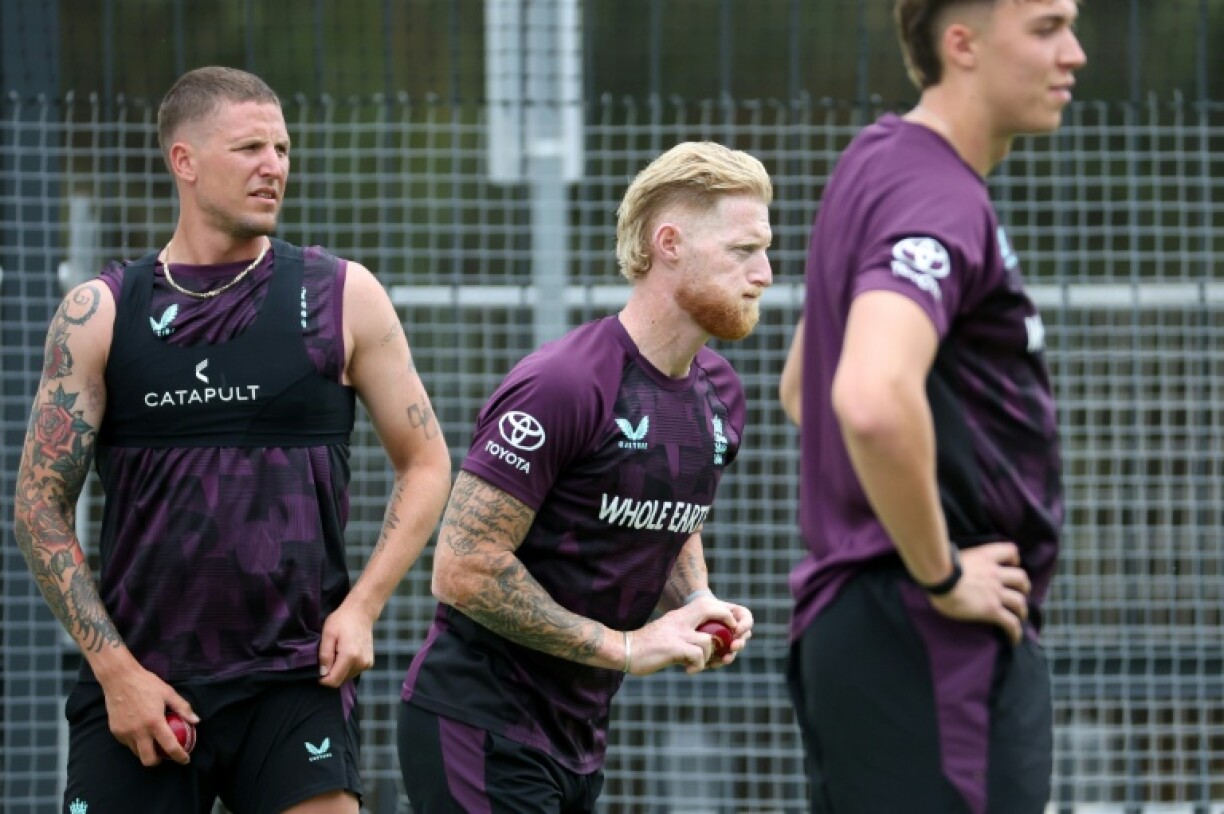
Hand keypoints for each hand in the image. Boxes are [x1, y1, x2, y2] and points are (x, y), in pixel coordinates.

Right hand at [99, 663, 197, 765]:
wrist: (119, 678)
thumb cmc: (146, 683)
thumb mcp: (168, 693)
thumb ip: (183, 708)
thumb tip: (196, 721)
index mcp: (154, 722)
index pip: (170, 746)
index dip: (179, 756)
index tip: (185, 760)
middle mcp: (139, 731)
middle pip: (148, 759)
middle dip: (158, 761)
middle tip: (164, 755)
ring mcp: (125, 733)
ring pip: (136, 753)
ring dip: (146, 752)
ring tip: (153, 743)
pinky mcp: (115, 731)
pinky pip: (127, 744)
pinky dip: (136, 743)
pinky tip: (140, 733)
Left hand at [317, 600, 375, 686]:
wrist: (361, 612)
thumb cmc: (342, 620)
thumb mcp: (328, 634)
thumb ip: (325, 655)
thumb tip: (323, 673)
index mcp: (350, 656)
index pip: (334, 681)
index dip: (323, 679)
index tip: (319, 669)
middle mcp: (361, 663)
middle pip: (340, 681)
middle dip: (331, 673)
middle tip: (329, 655)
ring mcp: (367, 663)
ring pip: (346, 677)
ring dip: (339, 670)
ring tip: (338, 652)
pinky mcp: (369, 663)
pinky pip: (353, 672)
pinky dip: (347, 667)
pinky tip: (346, 653)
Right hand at [624, 598, 741, 675]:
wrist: (623, 650)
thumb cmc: (645, 646)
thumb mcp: (667, 634)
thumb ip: (685, 635)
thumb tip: (704, 647)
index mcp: (678, 615)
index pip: (706, 603)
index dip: (722, 614)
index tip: (726, 630)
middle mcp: (679, 620)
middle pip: (711, 608)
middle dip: (725, 623)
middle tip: (725, 641)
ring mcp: (676, 633)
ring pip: (707, 640)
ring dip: (708, 657)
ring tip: (696, 664)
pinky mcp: (672, 648)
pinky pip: (697, 655)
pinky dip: (697, 666)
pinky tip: (687, 670)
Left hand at [701, 602, 753, 669]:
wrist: (685, 619)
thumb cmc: (700, 608)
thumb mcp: (707, 604)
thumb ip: (720, 611)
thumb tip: (733, 626)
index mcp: (735, 615)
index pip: (746, 618)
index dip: (746, 624)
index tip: (737, 629)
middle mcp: (734, 630)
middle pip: (743, 638)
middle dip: (740, 643)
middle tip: (733, 646)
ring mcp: (726, 643)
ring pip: (733, 651)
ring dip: (731, 656)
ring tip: (725, 659)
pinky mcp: (717, 653)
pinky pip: (720, 660)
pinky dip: (717, 662)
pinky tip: (712, 664)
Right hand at [927, 541, 1030, 644]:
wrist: (940, 579)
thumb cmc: (940, 567)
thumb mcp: (955, 556)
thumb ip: (964, 559)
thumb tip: (958, 564)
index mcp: (986, 557)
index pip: (1010, 551)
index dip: (1014, 558)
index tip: (1013, 563)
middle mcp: (995, 574)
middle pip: (1021, 579)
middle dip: (1024, 587)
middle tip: (1020, 593)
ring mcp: (996, 593)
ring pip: (1020, 602)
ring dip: (1022, 610)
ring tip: (1019, 616)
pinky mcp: (992, 610)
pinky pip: (1011, 623)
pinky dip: (1015, 632)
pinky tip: (1014, 639)